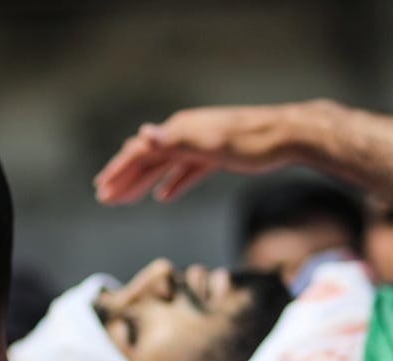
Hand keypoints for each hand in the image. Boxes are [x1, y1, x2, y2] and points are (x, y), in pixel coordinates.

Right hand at [93, 103, 319, 203]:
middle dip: (125, 177)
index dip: (120, 171)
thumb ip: (175, 141)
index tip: (103, 190)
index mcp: (181, 130)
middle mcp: (187, 133)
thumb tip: (142, 135)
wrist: (290, 136)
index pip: (141, 151)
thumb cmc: (253, 142)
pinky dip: (172, 182)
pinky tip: (165, 195)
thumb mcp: (211, 143)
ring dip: (144, 181)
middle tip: (105, 197)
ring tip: (126, 198)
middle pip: (149, 157)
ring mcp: (202, 143)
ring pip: (165, 164)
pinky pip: (186, 170)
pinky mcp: (218, 154)